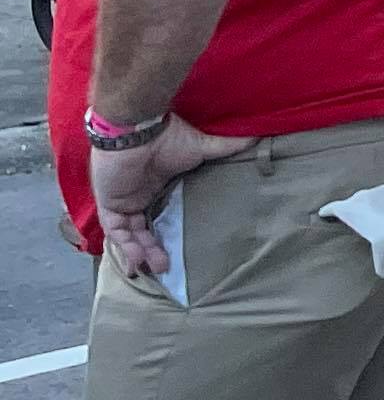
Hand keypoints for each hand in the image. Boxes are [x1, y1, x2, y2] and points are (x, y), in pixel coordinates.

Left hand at [89, 115, 224, 280]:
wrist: (138, 131)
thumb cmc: (169, 138)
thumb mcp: (202, 147)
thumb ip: (226, 148)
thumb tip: (258, 139)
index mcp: (156, 185)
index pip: (159, 213)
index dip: (165, 232)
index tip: (177, 250)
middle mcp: (138, 195)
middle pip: (144, 229)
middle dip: (154, 249)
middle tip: (168, 267)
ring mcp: (122, 200)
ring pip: (129, 234)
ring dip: (141, 252)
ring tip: (158, 268)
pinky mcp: (109, 203)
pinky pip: (116, 230)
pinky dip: (126, 245)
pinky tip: (139, 259)